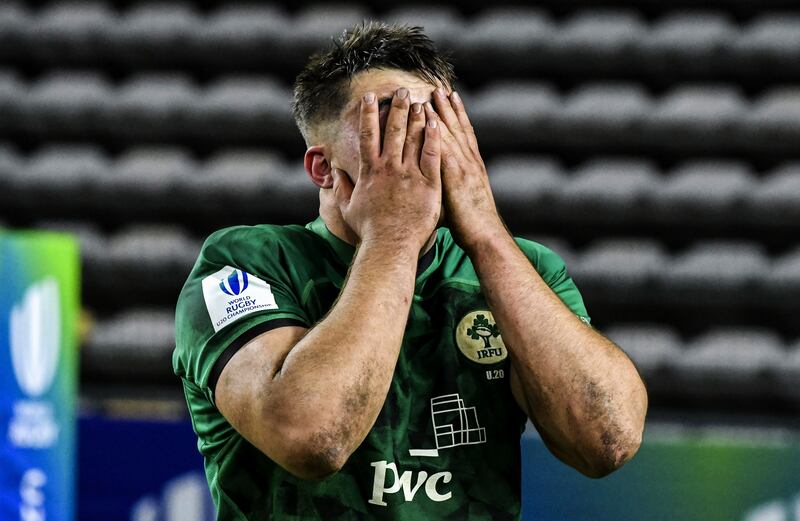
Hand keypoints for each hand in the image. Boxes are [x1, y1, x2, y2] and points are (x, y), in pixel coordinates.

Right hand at [333, 89, 441, 251]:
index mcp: (369, 172)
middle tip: (402, 90)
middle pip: (393, 130)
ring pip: (413, 138)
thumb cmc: (368, 231)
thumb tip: (334, 171)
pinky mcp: (428, 184)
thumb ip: (341, 187)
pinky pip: (432, 155)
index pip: (367, 135)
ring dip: (417, 117)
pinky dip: (433, 137)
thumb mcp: (347, 208)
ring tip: (421, 101)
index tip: (369, 97)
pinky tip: (437, 123)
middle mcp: (389, 168)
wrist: (390, 247)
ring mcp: (409, 175)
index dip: (368, 114)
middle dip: (397, 107)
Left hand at [428, 88, 504, 250]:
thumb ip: (449, 187)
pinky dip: (437, 130)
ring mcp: (464, 166)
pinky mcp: (456, 174)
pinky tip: (430, 117)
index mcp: (471, 167)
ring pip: (451, 132)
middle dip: (448, 106)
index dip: (457, 115)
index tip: (450, 98)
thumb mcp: (460, 200)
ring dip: (442, 111)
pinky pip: (444, 147)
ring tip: (434, 92)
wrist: (484, 234)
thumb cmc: (470, 225)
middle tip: (439, 86)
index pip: (464, 135)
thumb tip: (433, 186)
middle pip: (457, 128)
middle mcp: (469, 162)